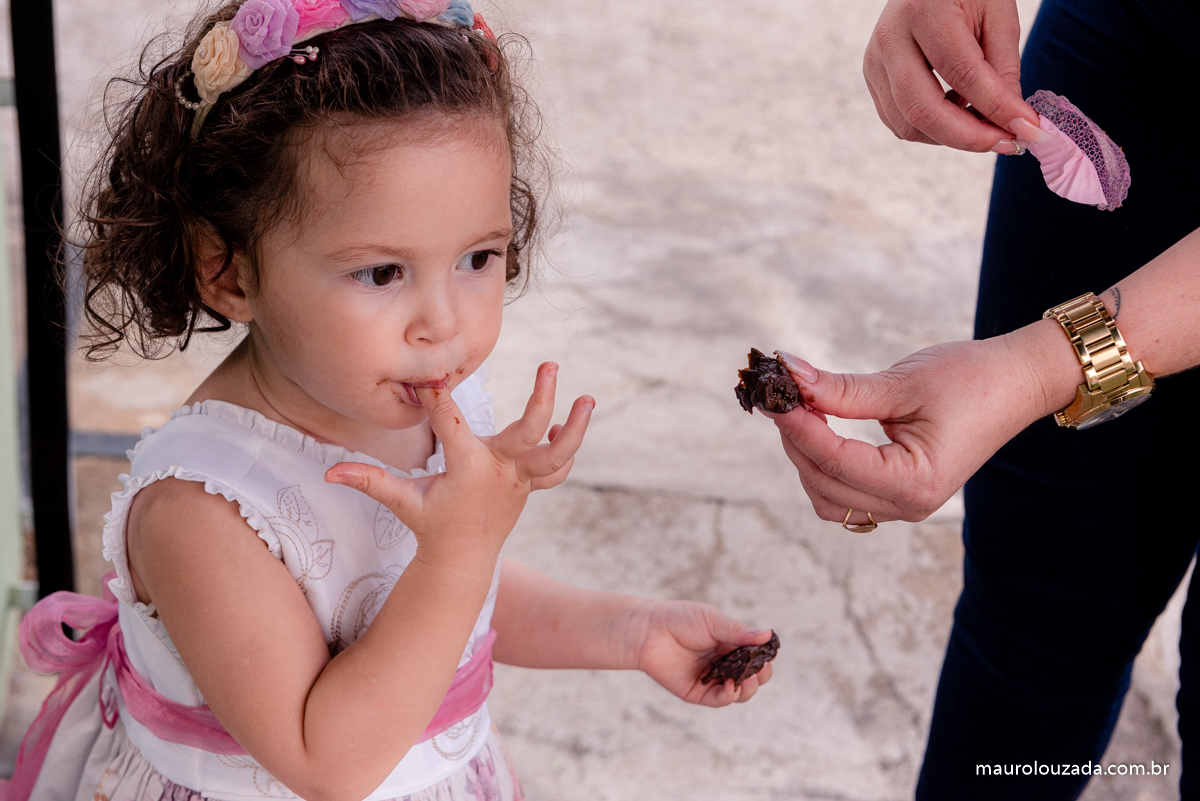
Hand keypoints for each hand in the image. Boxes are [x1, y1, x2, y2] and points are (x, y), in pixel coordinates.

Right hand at [325, 363, 593, 573]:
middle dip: (542, 399)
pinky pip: (557, 469)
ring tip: (589, 398)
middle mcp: (499, 472)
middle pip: (529, 433)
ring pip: (557, 454)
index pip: (451, 423)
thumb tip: (328, 471)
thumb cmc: (430, 524)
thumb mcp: (401, 501)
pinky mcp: (529, 487)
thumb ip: (368, 481)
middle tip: (551, 366)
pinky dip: (567, 449)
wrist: (461, 561)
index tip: (429, 374)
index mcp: (467, 469)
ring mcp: (519, 481)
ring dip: (576, 427)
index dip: (437, 397)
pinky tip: (570, 421)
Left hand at [632, 599, 774, 706]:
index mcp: (730, 645)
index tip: (768, 657)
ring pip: (739, 693)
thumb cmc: (680, 619)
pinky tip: (730, 687)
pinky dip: (728, 696)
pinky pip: (718, 700)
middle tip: (759, 671)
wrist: (648, 631)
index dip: (764, 660)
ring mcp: (711, 679)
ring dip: (747, 689)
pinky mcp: (697, 692)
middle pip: (752, 678)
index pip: (756, 657)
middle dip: (760, 677)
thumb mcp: (712, 621)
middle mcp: (724, 664)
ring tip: (746, 680)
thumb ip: (738, 632)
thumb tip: (768, 635)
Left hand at [769, 322, 1077, 523]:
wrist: (1017, 383)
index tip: (773, 393)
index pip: (835, 461)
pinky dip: (822, 463)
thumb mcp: (903, 382)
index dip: (797, 427)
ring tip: (800, 407)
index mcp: (916, 483)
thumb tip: (789, 378)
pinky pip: (843, 493)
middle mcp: (908, 505)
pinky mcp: (898, 494)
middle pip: (823, 484)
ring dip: (805, 455)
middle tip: (782, 394)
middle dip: (796, 439)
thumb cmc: (971, 379)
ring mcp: (903, 505)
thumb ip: (842, 390)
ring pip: (827, 497)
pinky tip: (818, 425)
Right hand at [863, 0, 1047, 151]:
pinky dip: (932, 130)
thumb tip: (1014, 123)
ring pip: (908, 125)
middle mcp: (890, 39)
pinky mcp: (873, 79)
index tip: (1027, 129)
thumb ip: (1004, 69)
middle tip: (1006, 143)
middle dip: (969, 137)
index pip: (963, 73)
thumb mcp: (997, 15)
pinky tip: (958, 115)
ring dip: (951, 137)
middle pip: (924, 110)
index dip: (997, 108)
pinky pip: (900, 123)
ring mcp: (875, 62)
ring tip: (985, 127)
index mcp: (924, 11)